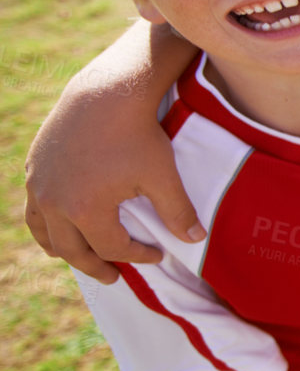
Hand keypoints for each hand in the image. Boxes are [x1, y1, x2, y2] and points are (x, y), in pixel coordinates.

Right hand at [25, 94, 202, 281]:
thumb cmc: (138, 134)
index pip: (112, 248)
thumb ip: (177, 211)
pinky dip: (46, 227)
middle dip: (96, 266)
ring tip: (83, 258)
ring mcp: (38, 186)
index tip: (156, 254)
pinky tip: (59, 229)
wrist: (106, 92)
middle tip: (114, 277)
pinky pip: (34, 210)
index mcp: (85, 209)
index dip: (137, 256)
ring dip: (65, 251)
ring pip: (45, 233)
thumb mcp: (163, 175)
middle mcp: (53, 202)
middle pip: (73, 250)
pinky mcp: (33, 169)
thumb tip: (195, 240)